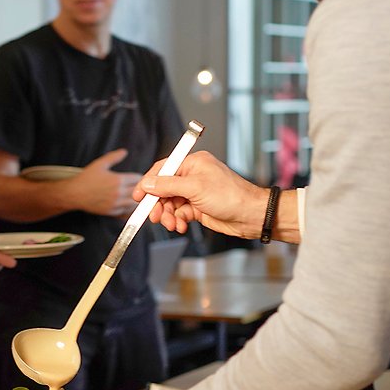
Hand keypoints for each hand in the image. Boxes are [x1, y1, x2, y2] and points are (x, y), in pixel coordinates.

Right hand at [74, 149, 141, 217]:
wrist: (74, 193)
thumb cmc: (85, 178)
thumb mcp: (99, 164)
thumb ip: (114, 157)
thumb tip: (124, 151)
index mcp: (117, 180)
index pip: (138, 178)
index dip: (140, 177)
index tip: (139, 177)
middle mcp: (118, 192)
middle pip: (139, 191)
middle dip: (141, 188)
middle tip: (141, 187)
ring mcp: (115, 203)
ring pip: (134, 203)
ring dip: (136, 200)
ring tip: (136, 196)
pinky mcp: (111, 211)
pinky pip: (125, 212)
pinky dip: (128, 209)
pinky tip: (127, 204)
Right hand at [130, 150, 264, 237]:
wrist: (251, 216)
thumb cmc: (231, 196)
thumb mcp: (195, 187)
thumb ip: (167, 185)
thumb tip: (146, 184)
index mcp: (192, 163)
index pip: (162, 170)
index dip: (148, 183)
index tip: (138, 196)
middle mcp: (192, 176)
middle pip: (163, 189)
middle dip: (158, 204)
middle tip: (154, 216)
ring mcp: (194, 192)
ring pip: (169, 204)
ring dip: (167, 215)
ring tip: (172, 224)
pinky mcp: (197, 207)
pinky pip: (178, 213)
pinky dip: (177, 221)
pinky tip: (180, 226)